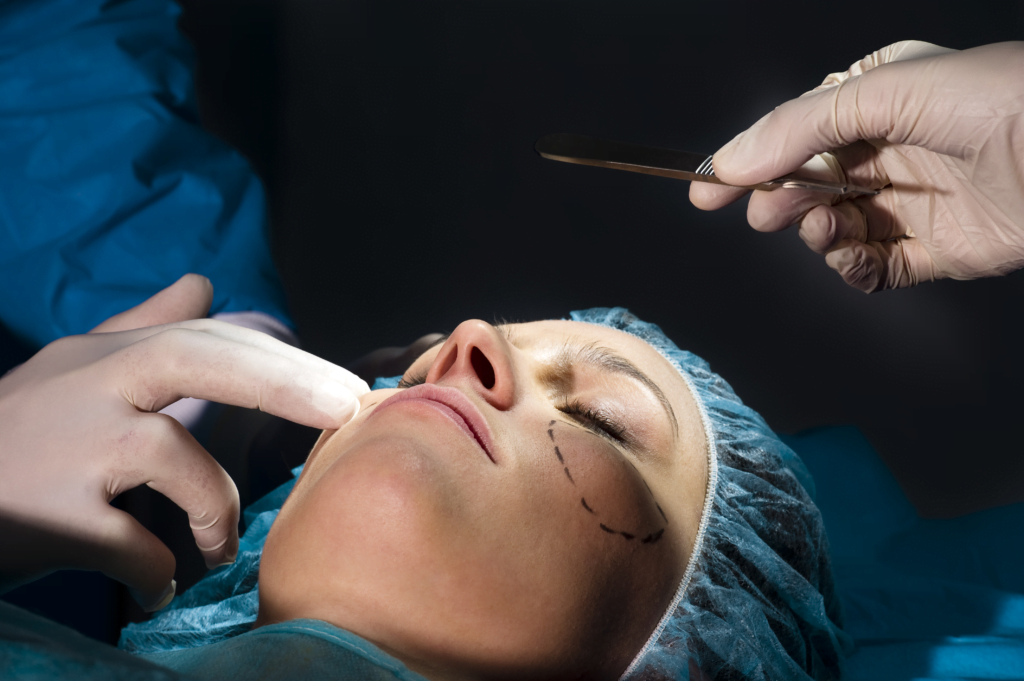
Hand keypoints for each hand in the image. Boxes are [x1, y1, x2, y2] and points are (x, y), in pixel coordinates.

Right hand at [0, 275, 368, 609]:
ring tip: (216, 549)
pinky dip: (156, 572)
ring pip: (174, 458)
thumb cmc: (15, 432)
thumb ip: (144, 327)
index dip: (283, 359)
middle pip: (195, 357)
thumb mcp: (74, 367)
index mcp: (108, 357)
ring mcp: (69, 448)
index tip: (348, 389)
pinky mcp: (49, 516)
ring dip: (216, 512)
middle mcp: (91, 387)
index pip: (207, 337)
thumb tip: (204, 284)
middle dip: (283, 379)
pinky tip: (158, 588)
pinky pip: (131, 544)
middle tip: (348, 409)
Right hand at [690, 41, 1023, 291]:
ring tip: (825, 229)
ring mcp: (912, 202)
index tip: (707, 189)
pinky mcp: (935, 250)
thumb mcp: (882, 92)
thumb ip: (798, 129)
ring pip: (834, 228)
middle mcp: (892, 149)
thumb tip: (730, 161)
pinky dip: (853, 267)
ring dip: (819, 234)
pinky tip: (854, 255)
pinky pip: (873, 267)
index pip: (796, 133)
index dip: (749, 162)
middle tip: (768, 214)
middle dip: (782, 200)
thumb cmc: (996, 102)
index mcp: (879, 98)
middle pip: (809, 184)